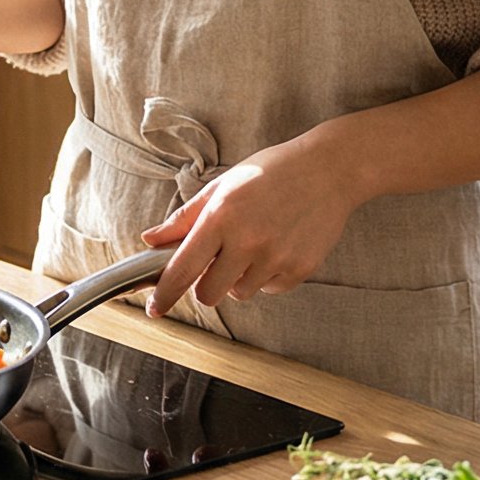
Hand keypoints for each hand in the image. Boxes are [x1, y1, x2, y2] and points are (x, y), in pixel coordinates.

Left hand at [141, 132, 362, 314]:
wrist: (328, 170)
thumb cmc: (272, 172)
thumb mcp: (223, 185)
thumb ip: (185, 217)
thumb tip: (151, 239)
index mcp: (221, 217)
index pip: (183, 269)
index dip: (164, 295)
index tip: (155, 308)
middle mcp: (247, 241)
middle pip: (208, 294)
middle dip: (205, 285)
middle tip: (216, 263)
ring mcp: (276, 258)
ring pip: (239, 293)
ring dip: (238, 278)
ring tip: (255, 243)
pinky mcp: (300, 269)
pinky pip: (270, 289)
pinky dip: (267, 275)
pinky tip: (278, 245)